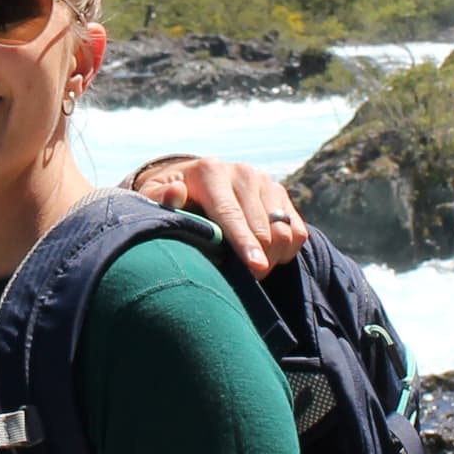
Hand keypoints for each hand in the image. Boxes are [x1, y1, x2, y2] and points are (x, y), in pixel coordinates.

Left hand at [131, 155, 310, 272]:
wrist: (195, 181)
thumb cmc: (172, 199)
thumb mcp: (155, 197)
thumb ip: (160, 199)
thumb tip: (175, 193)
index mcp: (210, 172)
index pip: (230, 214)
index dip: (243, 243)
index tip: (255, 268)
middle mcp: (242, 172)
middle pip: (262, 228)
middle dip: (257, 261)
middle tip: (244, 281)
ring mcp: (266, 182)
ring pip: (284, 232)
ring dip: (273, 259)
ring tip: (252, 270)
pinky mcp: (282, 193)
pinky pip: (298, 232)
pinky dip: (286, 252)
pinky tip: (266, 256)